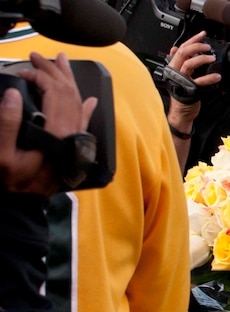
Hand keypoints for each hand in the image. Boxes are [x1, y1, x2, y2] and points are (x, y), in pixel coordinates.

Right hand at [0, 52, 95, 195]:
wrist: (24, 207)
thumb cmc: (11, 182)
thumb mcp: (1, 155)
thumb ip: (7, 124)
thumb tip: (12, 94)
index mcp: (55, 132)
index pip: (55, 93)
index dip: (38, 77)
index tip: (21, 71)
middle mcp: (70, 133)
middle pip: (68, 94)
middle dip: (54, 71)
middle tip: (38, 56)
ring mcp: (74, 140)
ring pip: (78, 103)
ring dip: (69, 82)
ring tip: (62, 62)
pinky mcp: (74, 147)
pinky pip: (85, 124)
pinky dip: (87, 109)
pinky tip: (90, 99)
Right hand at [167, 31, 221, 132]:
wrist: (181, 112)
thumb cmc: (181, 94)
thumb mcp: (178, 75)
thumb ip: (178, 62)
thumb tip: (176, 48)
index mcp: (173, 66)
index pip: (181, 48)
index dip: (192, 40)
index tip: (202, 34)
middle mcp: (175, 71)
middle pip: (183, 53)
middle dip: (196, 46)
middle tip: (207, 47)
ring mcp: (182, 80)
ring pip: (189, 64)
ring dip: (202, 59)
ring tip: (212, 58)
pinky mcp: (189, 90)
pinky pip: (199, 82)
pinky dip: (209, 78)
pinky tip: (217, 76)